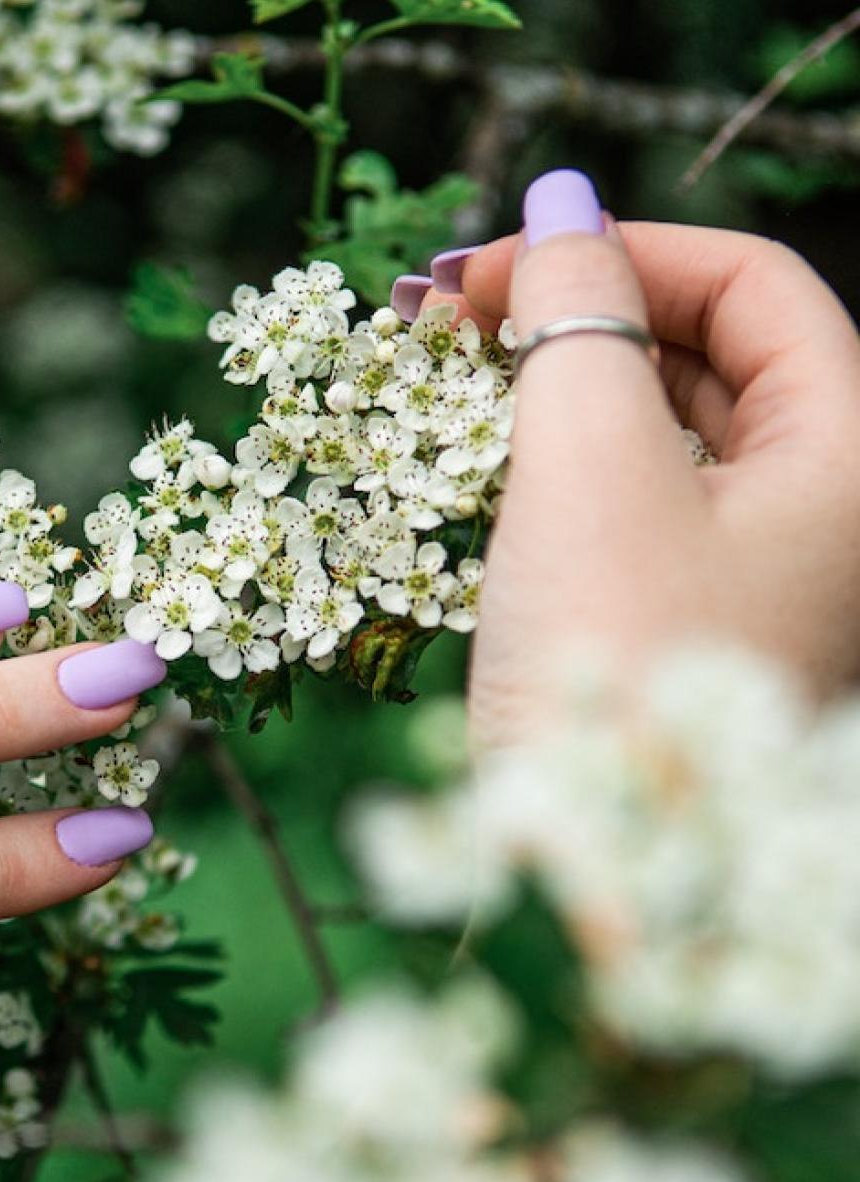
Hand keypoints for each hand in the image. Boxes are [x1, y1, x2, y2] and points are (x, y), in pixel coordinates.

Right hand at [405, 169, 859, 747]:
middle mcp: (820, 514)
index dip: (626, 249)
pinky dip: (560, 466)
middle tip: (452, 313)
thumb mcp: (591, 472)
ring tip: (451, 376)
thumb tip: (558, 204)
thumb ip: (576, 320)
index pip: (755, 290)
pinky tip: (485, 461)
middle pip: (711, 356)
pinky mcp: (678, 625)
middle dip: (582, 314)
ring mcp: (752, 576)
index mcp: (848, 461)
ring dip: (560, 388)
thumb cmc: (611, 669)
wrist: (593, 888)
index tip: (495, 261)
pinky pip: (630, 506)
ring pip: (663, 432)